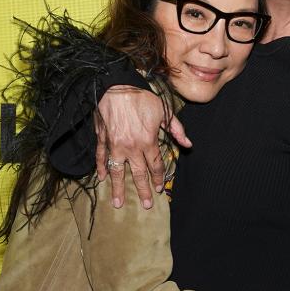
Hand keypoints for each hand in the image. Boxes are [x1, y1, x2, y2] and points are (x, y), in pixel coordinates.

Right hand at [94, 85, 191, 208]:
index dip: (158, 178)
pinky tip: (102, 178)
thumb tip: (188, 144)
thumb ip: (176, 130)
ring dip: (118, 188)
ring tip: (118, 203)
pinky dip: (101, 168)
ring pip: (117, 171)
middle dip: (143, 190)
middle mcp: (131, 147)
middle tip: (146, 204)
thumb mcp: (164, 111)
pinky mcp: (102, 139)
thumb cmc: (142, 97)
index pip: (155, 165)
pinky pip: (101, 157)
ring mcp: (115, 145)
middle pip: (138, 174)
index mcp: (148, 141)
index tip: (159, 188)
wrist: (116, 86)